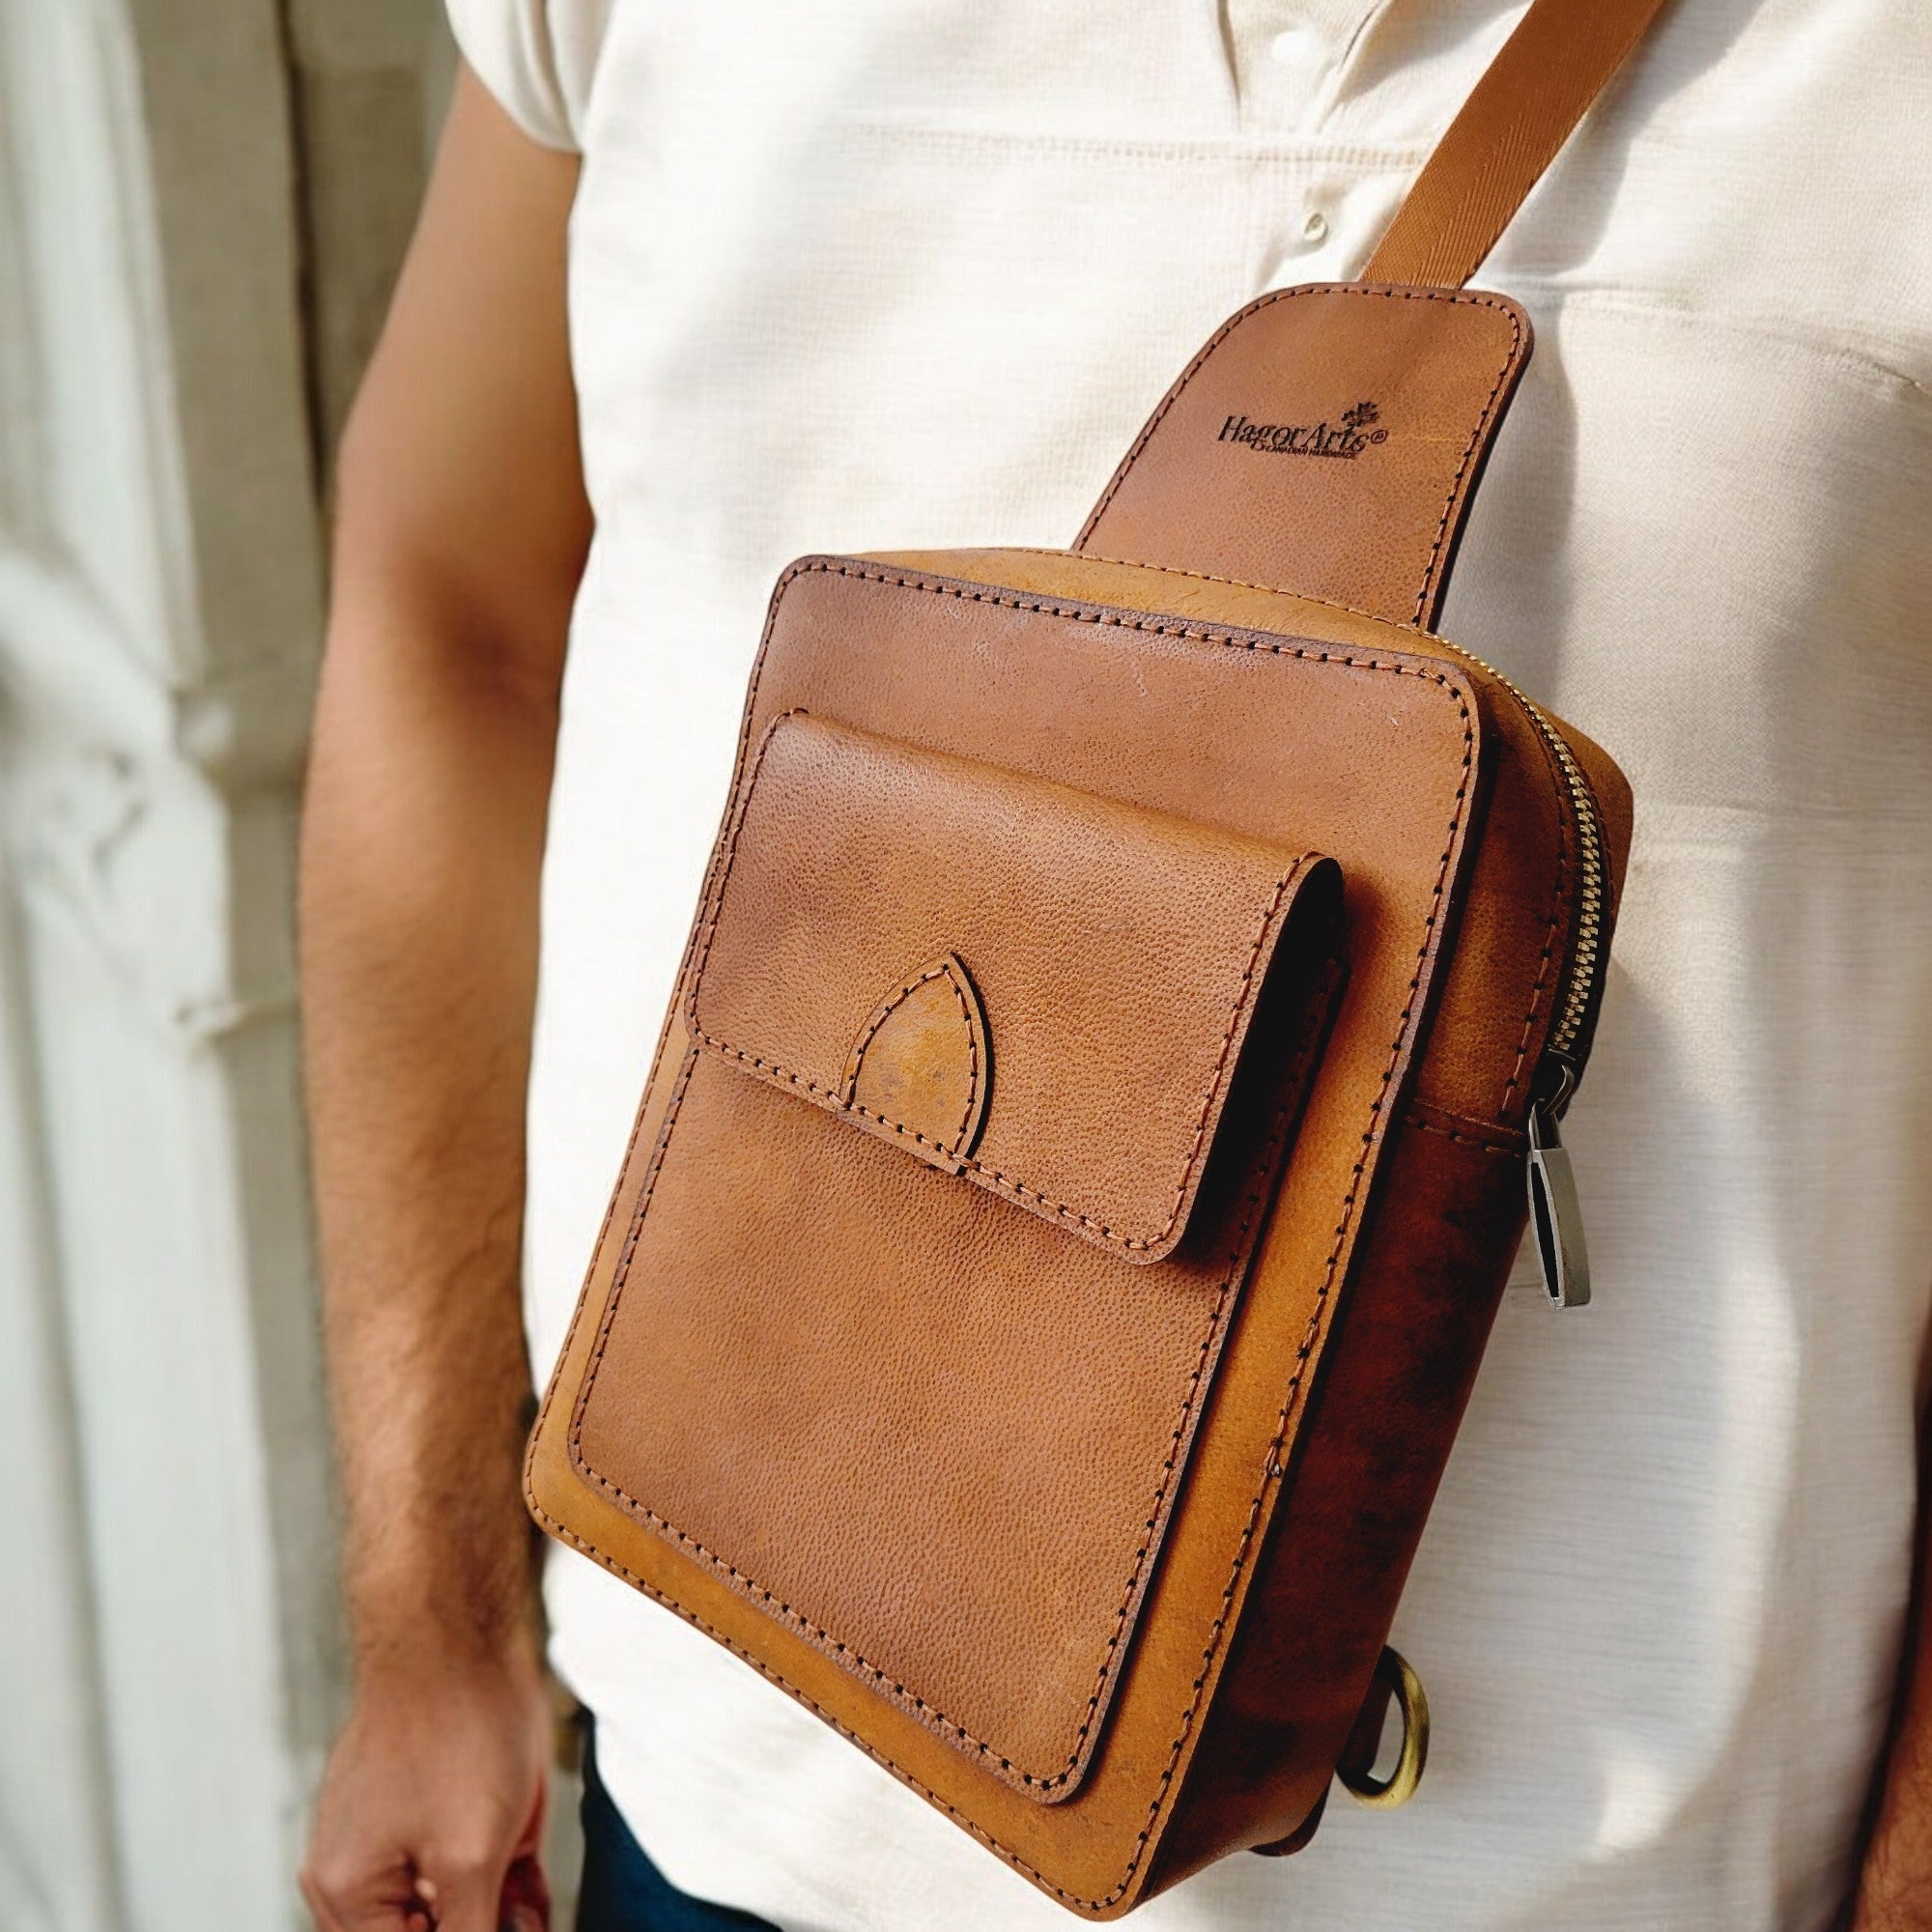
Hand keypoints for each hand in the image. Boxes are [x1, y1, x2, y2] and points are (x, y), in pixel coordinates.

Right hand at [302, 1645, 552, 1930]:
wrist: (461, 1626)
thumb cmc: (456, 1728)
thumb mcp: (472, 1857)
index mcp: (347, 1893)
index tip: (507, 1919)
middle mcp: (353, 1867)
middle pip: (423, 1930)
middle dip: (485, 1918)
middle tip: (525, 1908)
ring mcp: (384, 1828)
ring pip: (449, 1896)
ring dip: (498, 1897)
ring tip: (526, 1875)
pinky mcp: (420, 1798)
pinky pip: (457, 1854)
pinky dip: (500, 1864)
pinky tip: (529, 1864)